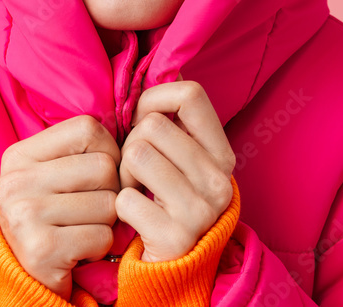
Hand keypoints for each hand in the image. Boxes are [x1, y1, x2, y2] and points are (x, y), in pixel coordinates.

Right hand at [0, 115, 121, 299]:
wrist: (25, 275)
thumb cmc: (52, 216)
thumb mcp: (53, 174)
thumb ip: (83, 151)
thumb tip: (134, 139)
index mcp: (19, 156)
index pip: (87, 128)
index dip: (108, 150)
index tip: (97, 174)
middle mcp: (16, 182)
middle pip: (104, 166)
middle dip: (111, 190)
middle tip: (91, 209)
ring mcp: (25, 215)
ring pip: (109, 203)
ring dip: (107, 221)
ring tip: (83, 228)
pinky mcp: (41, 250)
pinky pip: (103, 236)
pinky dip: (101, 246)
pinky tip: (81, 249)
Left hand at [115, 74, 235, 261]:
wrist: (176, 268)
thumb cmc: (169, 201)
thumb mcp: (184, 160)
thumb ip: (175, 124)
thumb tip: (159, 75)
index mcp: (222, 154)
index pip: (190, 93)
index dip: (155, 99)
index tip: (145, 122)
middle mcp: (219, 179)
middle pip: (152, 126)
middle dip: (132, 144)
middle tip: (138, 170)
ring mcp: (200, 209)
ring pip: (136, 155)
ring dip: (123, 175)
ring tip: (135, 190)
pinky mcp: (174, 236)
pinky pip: (124, 198)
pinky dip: (120, 206)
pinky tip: (134, 217)